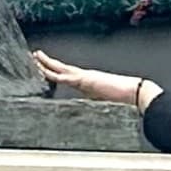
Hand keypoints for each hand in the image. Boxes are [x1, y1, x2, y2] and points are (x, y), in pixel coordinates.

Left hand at [34, 50, 159, 111]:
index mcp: (89, 83)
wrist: (136, 92)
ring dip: (47, 64)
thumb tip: (87, 114)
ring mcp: (86, 77)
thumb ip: (96, 104)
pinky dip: (55, 74)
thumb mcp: (106, 103)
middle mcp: (85, 77)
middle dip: (47, 63)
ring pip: (61, 69)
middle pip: (62, 69)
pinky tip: (45, 71)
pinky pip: (67, 77)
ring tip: (35, 57)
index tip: (46, 68)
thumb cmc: (126, 99)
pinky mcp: (87, 80)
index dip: (56, 71)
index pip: (68, 75)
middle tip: (34, 56)